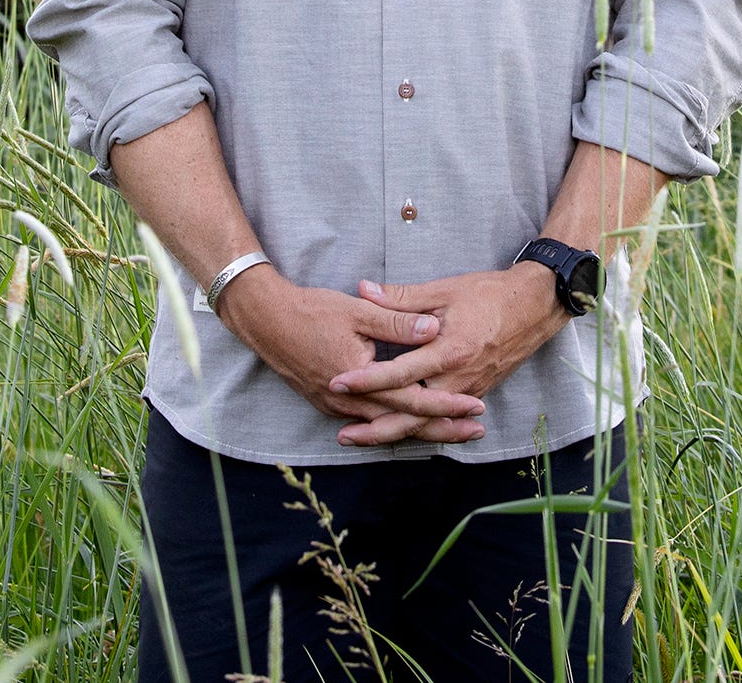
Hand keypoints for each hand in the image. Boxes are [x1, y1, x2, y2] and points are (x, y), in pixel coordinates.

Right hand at [218, 268, 487, 445]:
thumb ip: (398, 321)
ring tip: (452, 431)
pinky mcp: (328, 404)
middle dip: (442, 429)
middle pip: (404, 425)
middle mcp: (349, 403)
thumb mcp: (359, 311)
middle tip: (476, 430)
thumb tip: (434, 328)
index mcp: (361, 380)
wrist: (265, 321)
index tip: (476, 405)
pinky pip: (367, 422)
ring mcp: (336, 408)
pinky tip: (408, 425)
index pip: (413, 401)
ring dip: (420, 430)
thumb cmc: (311, 311)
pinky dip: (392, 426)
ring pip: (386, 428)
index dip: (447, 404)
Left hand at [324, 264, 568, 447]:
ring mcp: (469, 390)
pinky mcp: (476, 393)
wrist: (535, 306)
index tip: (338, 383)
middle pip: (412, 414)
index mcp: (449, 350)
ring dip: (394, 432)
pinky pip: (442, 417)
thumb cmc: (489, 294)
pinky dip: (419, 427)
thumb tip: (362, 289)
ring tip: (361, 438)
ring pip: (427, 422)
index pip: (400, 373)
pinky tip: (397, 431)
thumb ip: (401, 298)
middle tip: (342, 435)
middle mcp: (459, 378)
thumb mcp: (443, 289)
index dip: (367, 380)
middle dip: (376, 428)